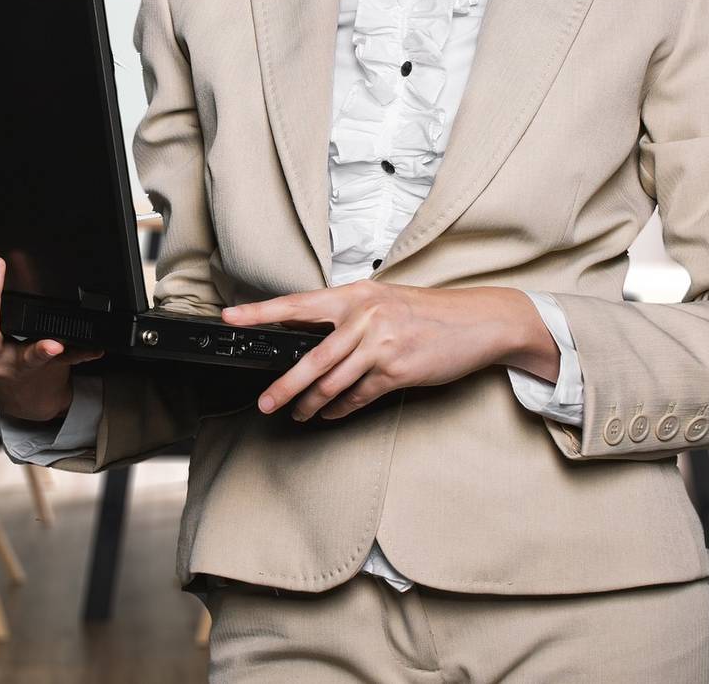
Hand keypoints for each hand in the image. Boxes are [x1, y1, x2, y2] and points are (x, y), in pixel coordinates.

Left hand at [220, 281, 559, 420]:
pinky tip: (331, 414)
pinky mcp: (398, 370)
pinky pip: (358, 396)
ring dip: (312, 404)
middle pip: (310, 358)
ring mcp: (381, 345)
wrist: (478, 321)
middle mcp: (364, 317)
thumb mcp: (381, 300)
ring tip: (298, 414)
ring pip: (332, 383)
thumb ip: (344, 314)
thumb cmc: (425, 312)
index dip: (260, 313)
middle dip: (283, 386)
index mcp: (354, 295)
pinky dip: (341, 408)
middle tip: (265, 403)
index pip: (296, 304)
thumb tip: (303, 332)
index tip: (230, 318)